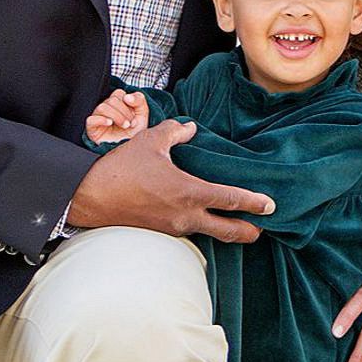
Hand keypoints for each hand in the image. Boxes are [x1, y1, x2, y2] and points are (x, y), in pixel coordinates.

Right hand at [68, 120, 274, 241]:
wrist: (90, 197)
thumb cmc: (121, 169)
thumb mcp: (151, 141)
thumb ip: (176, 132)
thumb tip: (191, 128)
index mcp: (189, 193)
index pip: (231, 200)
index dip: (254, 203)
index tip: (271, 205)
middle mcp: (185, 216)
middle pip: (228, 231)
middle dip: (248, 232)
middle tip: (262, 228)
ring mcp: (173, 229)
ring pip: (208, 233)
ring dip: (225, 230)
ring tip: (238, 224)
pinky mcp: (161, 233)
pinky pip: (190, 231)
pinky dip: (202, 226)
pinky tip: (204, 218)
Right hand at [83, 89, 149, 144]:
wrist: (131, 155)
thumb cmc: (134, 137)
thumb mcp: (143, 116)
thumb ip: (139, 101)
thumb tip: (127, 97)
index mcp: (118, 106)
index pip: (119, 93)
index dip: (129, 101)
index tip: (135, 113)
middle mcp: (108, 111)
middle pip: (111, 99)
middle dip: (124, 111)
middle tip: (131, 122)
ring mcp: (99, 119)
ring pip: (102, 107)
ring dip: (116, 116)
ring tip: (124, 125)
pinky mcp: (92, 129)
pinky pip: (91, 119)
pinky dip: (101, 120)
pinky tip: (110, 124)